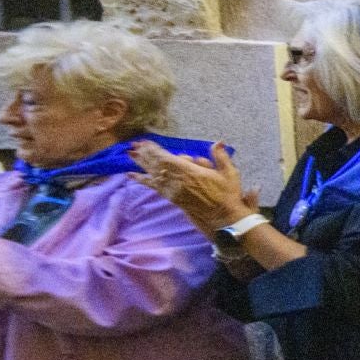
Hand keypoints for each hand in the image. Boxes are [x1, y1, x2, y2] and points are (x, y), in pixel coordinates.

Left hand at [131, 140, 255, 235]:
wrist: (223, 219)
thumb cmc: (228, 196)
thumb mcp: (230, 174)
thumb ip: (221, 157)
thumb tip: (218, 142)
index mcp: (190, 172)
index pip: (166, 158)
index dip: (154, 149)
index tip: (145, 141)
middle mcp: (177, 180)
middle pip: (156, 164)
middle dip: (144, 153)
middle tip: (133, 144)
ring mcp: (172, 190)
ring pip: (152, 173)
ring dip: (140, 162)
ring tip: (129, 154)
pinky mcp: (171, 198)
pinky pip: (153, 186)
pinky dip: (141, 179)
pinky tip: (130, 175)